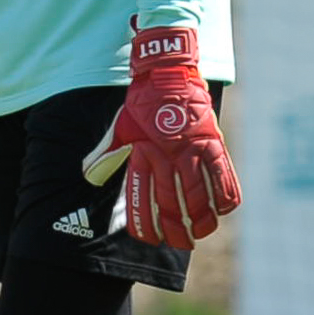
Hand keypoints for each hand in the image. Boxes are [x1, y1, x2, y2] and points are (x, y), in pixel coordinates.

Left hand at [81, 27, 237, 245]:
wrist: (167, 72)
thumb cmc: (142, 103)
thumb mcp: (120, 127)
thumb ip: (106, 153)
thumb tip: (88, 175)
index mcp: (143, 154)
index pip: (143, 198)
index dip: (146, 223)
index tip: (150, 239)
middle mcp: (168, 156)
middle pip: (174, 203)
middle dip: (178, 229)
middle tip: (181, 243)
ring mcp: (193, 149)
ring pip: (201, 195)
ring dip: (202, 219)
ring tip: (202, 232)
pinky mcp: (213, 140)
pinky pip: (223, 174)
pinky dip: (225, 194)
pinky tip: (224, 210)